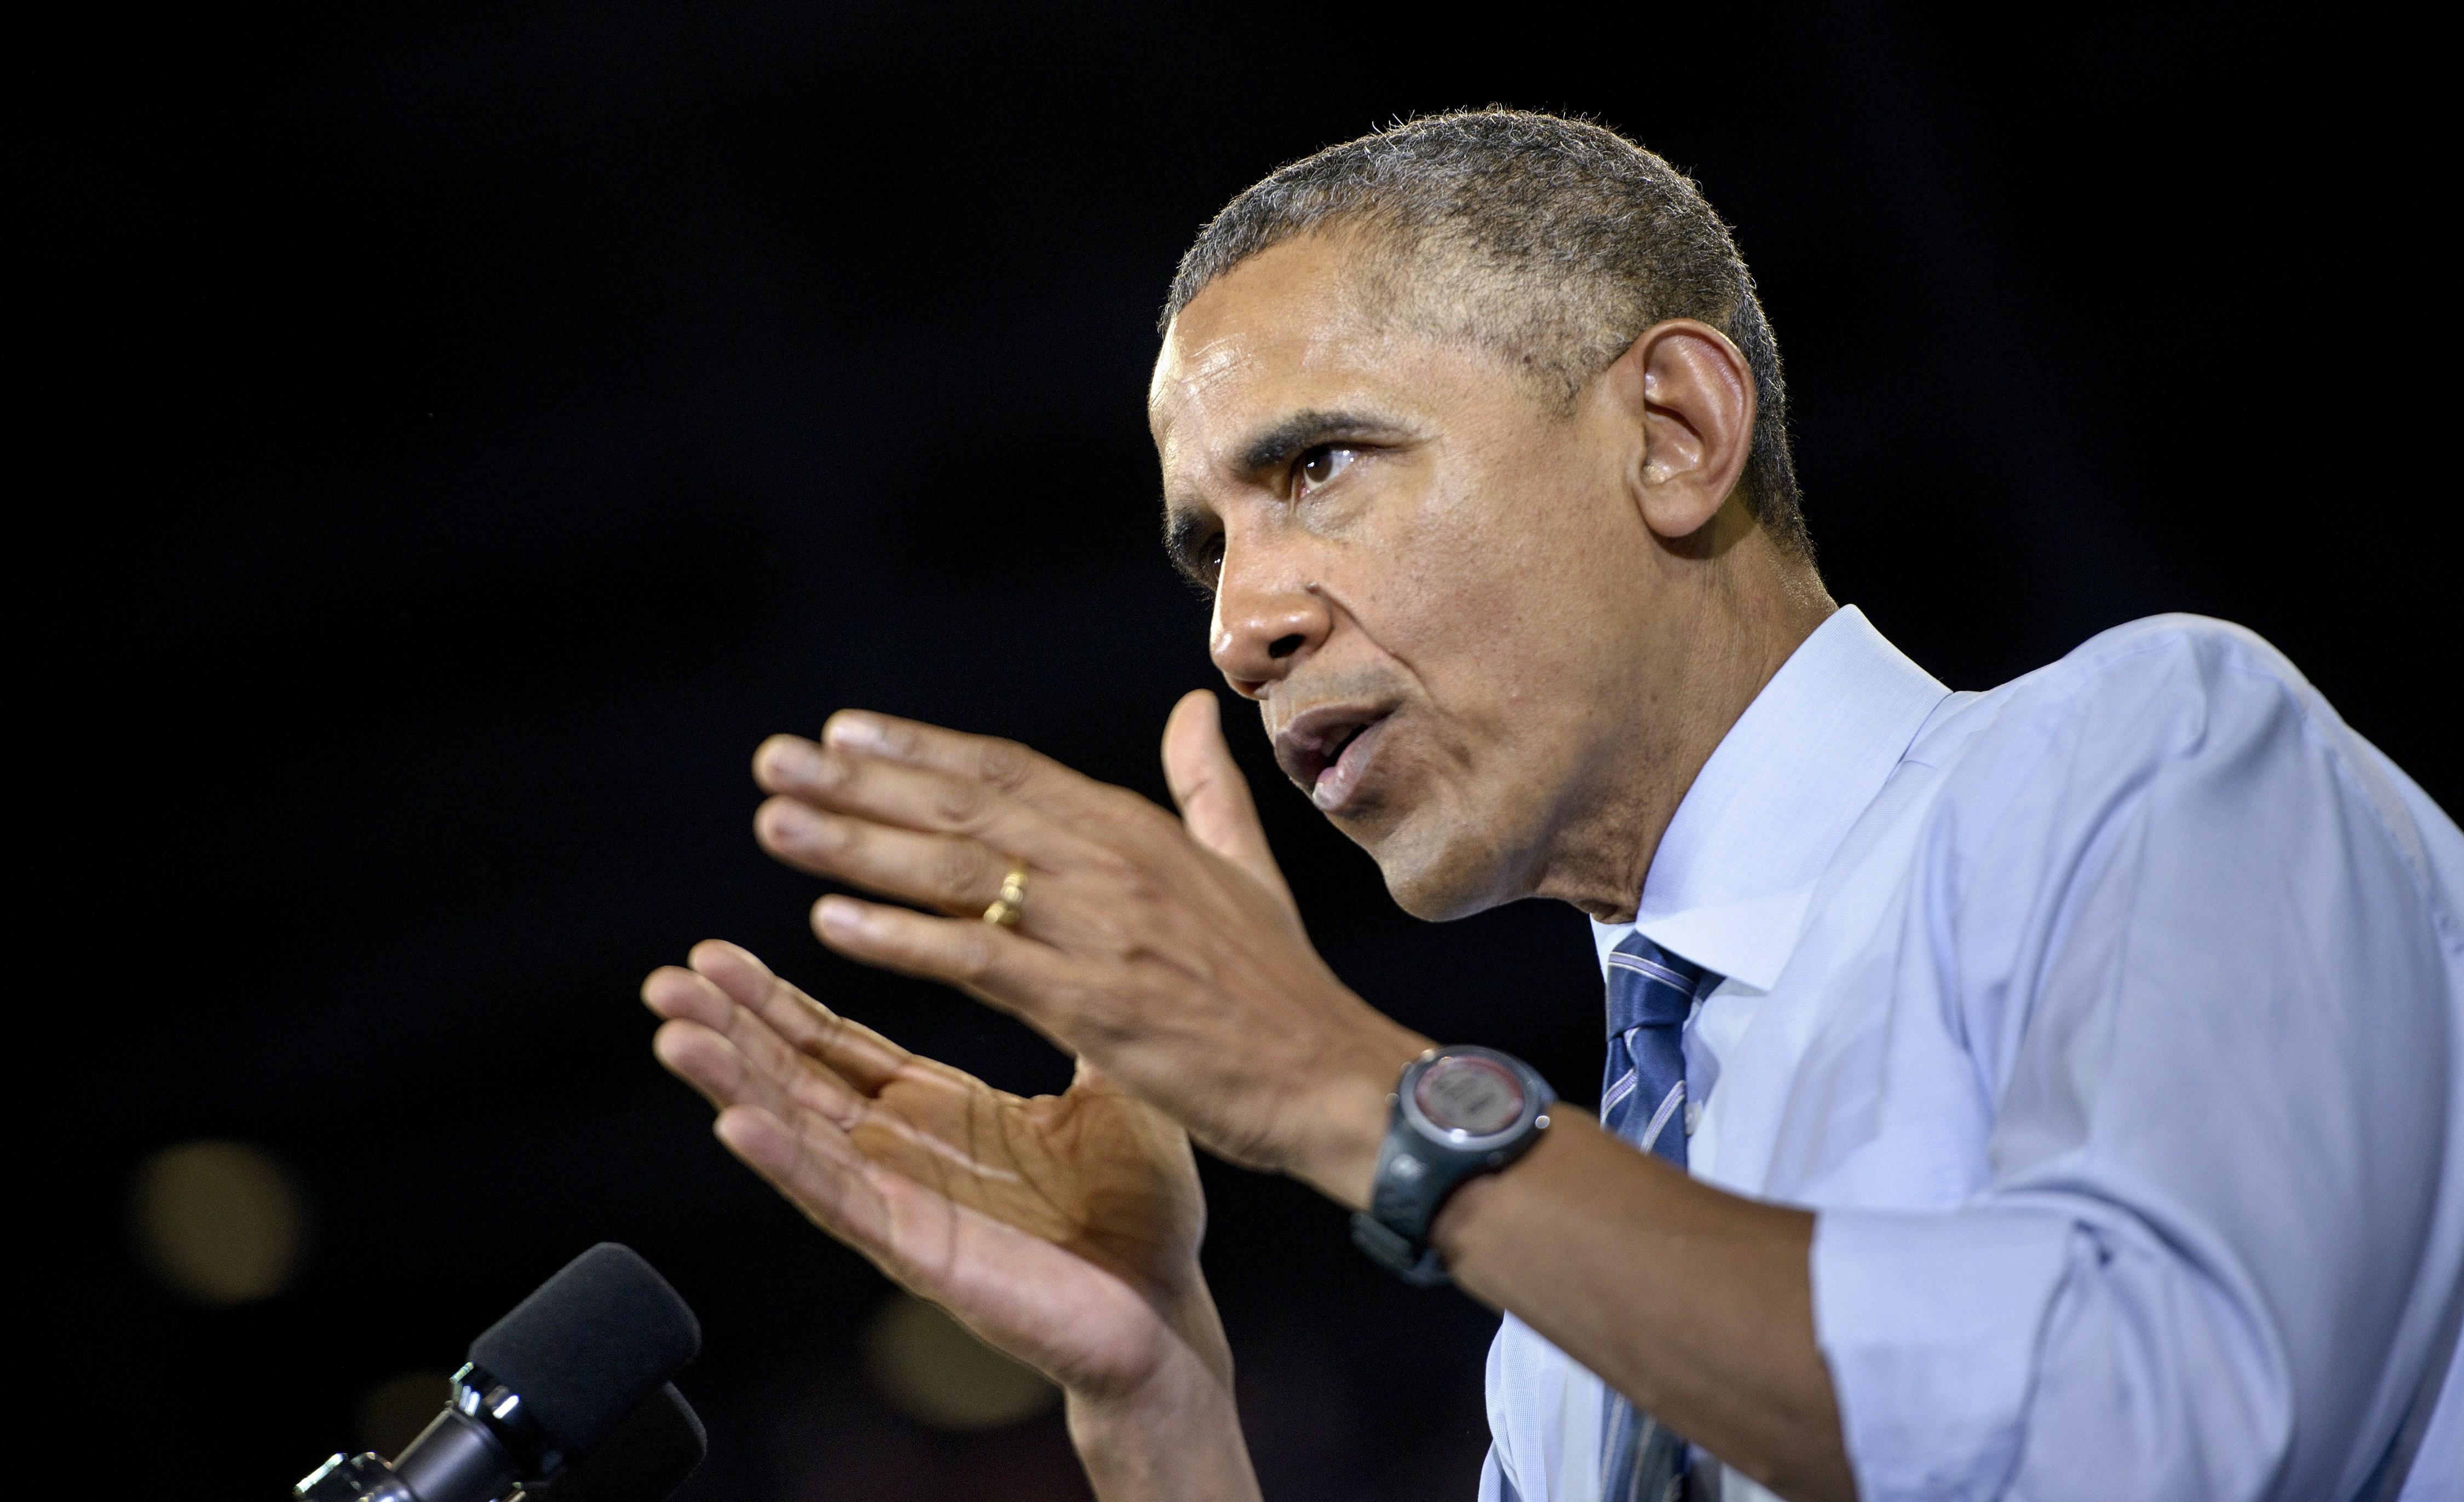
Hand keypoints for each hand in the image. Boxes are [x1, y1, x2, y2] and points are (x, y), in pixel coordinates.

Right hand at [642, 940, 1225, 1400]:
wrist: (1171, 1304)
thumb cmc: (1141, 1206)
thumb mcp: (1105, 1083)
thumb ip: (1068, 1011)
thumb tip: (1063, 934)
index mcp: (937, 1108)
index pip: (835, 1045)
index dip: (774, 1000)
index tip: (714, 953)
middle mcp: (902, 1154)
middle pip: (794, 1080)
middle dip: (729, 1029)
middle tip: (666, 978)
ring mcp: (902, 1204)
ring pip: (797, 1135)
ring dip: (733, 1085)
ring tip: (675, 1033)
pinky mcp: (918, 1252)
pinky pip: (840, 1202)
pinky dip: (786, 1162)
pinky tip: (734, 1122)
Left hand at [747, 690, 1427, 1205]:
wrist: (1335, 1079)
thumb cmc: (1284, 986)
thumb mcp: (1247, 868)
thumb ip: (1204, 788)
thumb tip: (1191, 709)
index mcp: (1139, 832)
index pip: (1008, 772)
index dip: (920, 749)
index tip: (842, 732)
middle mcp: (1113, 864)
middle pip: (966, 807)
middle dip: (862, 783)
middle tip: (774, 761)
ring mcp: (1102, 932)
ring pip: (959, 872)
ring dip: (858, 846)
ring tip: (777, 825)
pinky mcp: (1095, 1006)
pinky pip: (979, 961)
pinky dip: (902, 939)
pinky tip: (830, 924)